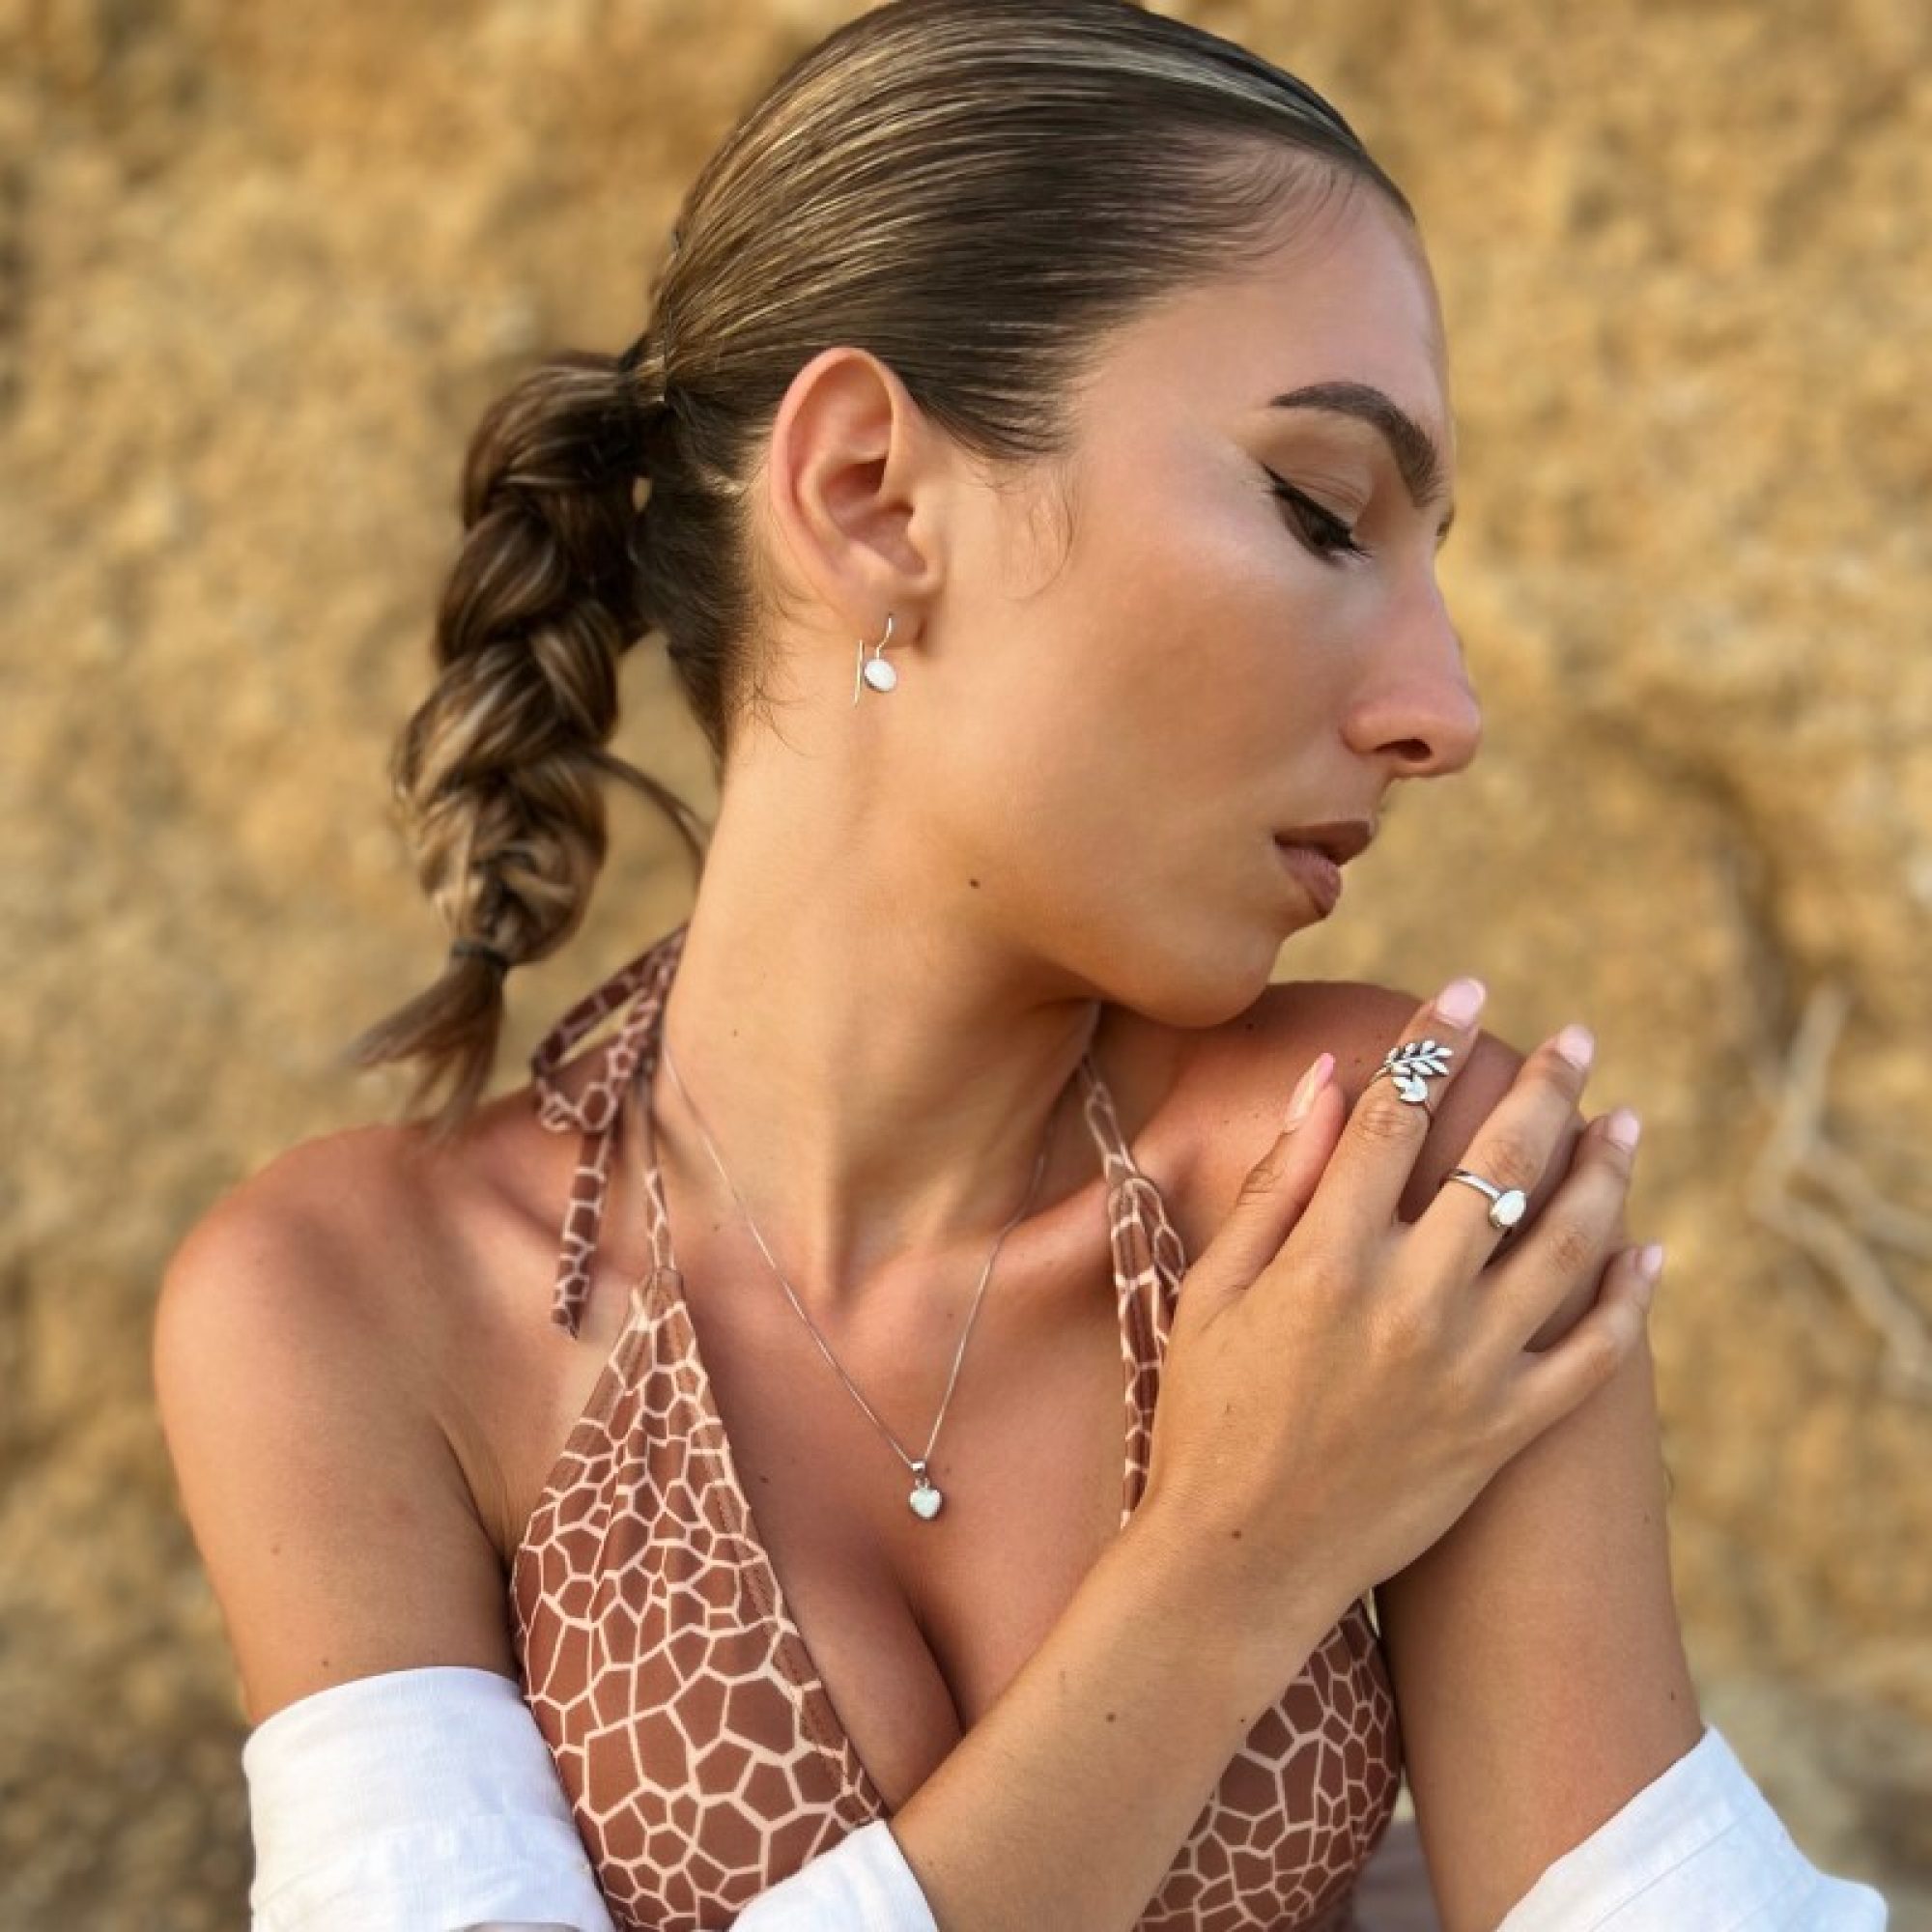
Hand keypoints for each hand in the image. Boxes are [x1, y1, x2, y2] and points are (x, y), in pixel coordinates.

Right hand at [1142, 978, 1656, 1630]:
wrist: (1240, 1559)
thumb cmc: (1205, 1415)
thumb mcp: (1213, 1290)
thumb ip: (1274, 1185)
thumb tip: (1326, 1083)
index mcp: (1328, 1259)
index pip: (1396, 1117)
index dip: (1433, 1043)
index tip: (1465, 990)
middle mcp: (1411, 1301)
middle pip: (1498, 1162)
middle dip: (1544, 1086)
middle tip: (1574, 1039)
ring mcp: (1469, 1368)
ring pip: (1565, 1245)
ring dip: (1603, 1173)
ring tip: (1625, 1123)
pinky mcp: (1505, 1430)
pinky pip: (1593, 1355)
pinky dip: (1630, 1300)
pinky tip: (1647, 1250)